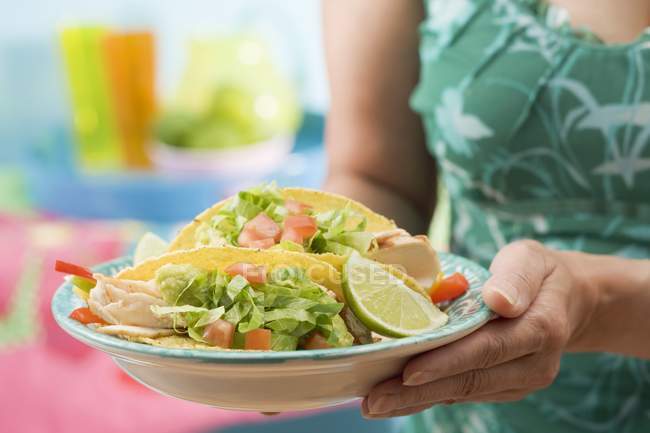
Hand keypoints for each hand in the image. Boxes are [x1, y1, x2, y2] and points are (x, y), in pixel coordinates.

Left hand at [362, 240, 599, 417]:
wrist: (568, 301)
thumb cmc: (538, 273)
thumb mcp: (530, 259)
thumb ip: (516, 277)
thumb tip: (499, 300)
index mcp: (540, 328)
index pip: (488, 349)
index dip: (447, 362)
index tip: (408, 372)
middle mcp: (533, 364)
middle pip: (470, 380)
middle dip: (418, 392)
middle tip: (374, 399)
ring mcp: (520, 381)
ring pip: (463, 393)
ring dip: (417, 400)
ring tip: (374, 403)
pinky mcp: (505, 387)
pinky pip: (464, 393)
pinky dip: (429, 396)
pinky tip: (398, 398)